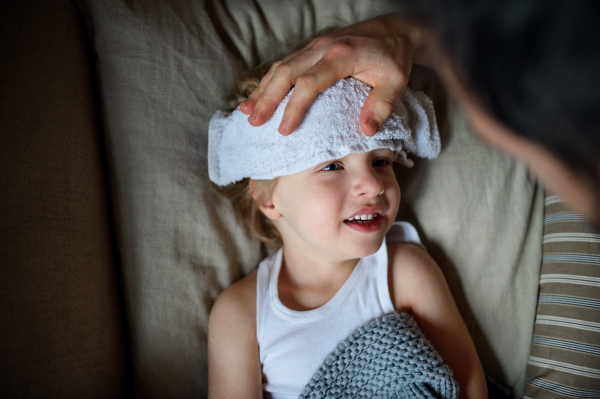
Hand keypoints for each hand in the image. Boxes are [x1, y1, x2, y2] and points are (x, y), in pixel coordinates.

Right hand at [240, 13, 430, 135]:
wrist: (394, 30)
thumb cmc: (393, 57)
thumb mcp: (396, 82)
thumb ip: (381, 106)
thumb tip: (366, 131)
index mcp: (341, 55)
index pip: (310, 82)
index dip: (294, 106)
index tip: (284, 130)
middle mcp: (323, 47)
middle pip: (286, 72)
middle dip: (267, 98)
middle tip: (254, 121)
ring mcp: (315, 46)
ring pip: (281, 67)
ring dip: (263, 89)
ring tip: (247, 112)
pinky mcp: (312, 48)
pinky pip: (285, 63)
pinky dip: (269, 80)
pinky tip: (259, 95)